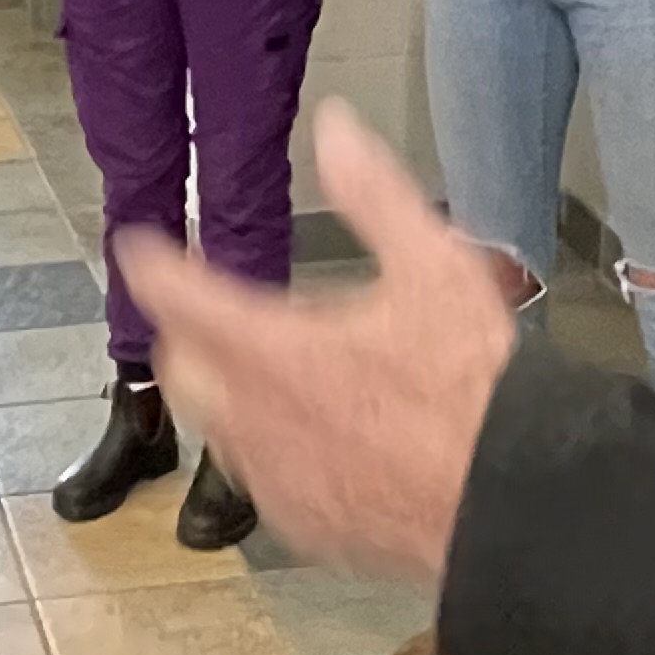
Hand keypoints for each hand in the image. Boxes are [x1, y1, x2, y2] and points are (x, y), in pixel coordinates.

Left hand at [117, 102, 509, 587]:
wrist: (513, 498)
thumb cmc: (476, 389)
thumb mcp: (435, 265)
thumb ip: (375, 192)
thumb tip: (335, 131)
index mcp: (276, 350)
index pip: (180, 297)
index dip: (153, 263)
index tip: (141, 245)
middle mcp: (259, 420)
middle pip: (182, 368)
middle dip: (189, 332)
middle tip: (214, 307)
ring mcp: (276, 479)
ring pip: (215, 426)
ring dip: (226, 390)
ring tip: (268, 366)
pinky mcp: (303, 523)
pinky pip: (257, 476)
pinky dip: (266, 445)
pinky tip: (309, 431)